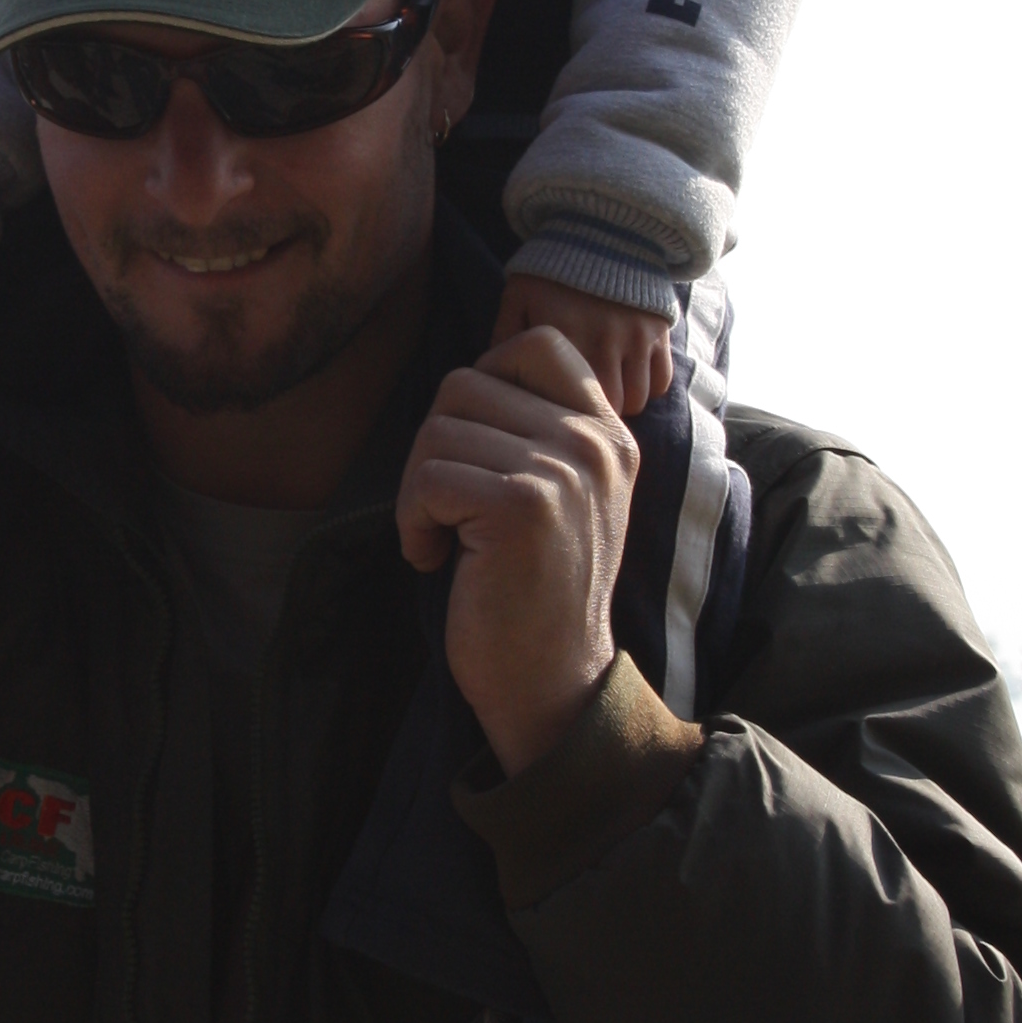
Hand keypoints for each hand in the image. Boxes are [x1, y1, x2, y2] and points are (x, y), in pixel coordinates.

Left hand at [396, 330, 638, 776]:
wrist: (555, 680)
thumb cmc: (540, 591)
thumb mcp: (567, 496)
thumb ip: (540, 431)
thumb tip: (471, 377)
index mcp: (608, 433)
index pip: (536, 342)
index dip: (483, 378)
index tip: (473, 448)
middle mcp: (593, 442)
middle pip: (464, 385)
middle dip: (434, 447)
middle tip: (444, 507)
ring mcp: (561, 470)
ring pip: (437, 430)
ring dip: (418, 490)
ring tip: (444, 538)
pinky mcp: (520, 505)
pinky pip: (428, 477)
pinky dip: (413, 522)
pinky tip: (437, 559)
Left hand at [492, 273, 673, 414]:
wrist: (602, 230)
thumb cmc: (552, 270)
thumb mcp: (518, 297)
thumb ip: (504, 339)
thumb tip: (494, 382)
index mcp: (564, 334)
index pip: (565, 400)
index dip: (560, 413)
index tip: (553, 413)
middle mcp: (604, 339)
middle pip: (607, 407)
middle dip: (594, 415)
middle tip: (580, 411)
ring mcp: (637, 337)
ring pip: (638, 399)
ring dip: (622, 403)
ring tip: (604, 395)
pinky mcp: (661, 332)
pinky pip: (662, 381)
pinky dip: (648, 388)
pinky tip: (629, 379)